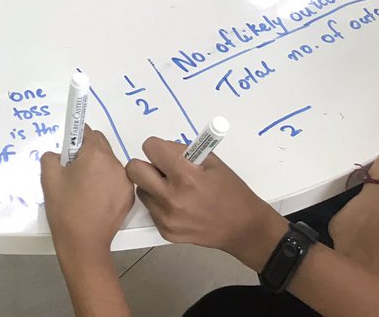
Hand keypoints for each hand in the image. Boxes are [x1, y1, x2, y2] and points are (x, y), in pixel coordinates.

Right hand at [41, 129, 133, 256]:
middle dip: (86, 151)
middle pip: (100, 144)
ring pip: (109, 162)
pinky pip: (117, 178)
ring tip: (85, 188)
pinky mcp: (129, 196)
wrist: (83, 243)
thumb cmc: (64, 209)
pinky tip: (96, 198)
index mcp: (95, 155)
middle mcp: (114, 163)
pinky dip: (107, 181)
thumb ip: (51, 156)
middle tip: (73, 171)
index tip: (68, 152)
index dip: (75, 139)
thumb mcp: (48, 178)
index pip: (86, 132)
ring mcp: (125, 180)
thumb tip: (61, 154)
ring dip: (98, 166)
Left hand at [126, 137, 287, 269]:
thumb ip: (184, 153)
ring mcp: (167, 217)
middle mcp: (172, 197)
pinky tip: (179, 206)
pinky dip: (159, 203)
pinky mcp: (165, 231)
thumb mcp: (212, 162)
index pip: (150, 148)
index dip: (158, 148)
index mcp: (186, 175)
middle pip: (134, 169)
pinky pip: (150, 208)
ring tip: (174, 189)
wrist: (243, 228)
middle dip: (147, 165)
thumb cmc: (231, 191)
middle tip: (163, 169)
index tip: (167, 154)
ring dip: (152, 185)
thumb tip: (162, 148)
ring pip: (141, 189)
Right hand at [329, 183, 378, 286]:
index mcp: (376, 274)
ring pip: (342, 262)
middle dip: (362, 280)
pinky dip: (348, 242)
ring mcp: (339, 244)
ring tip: (372, 246)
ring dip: (354, 261)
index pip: (365, 296)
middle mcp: (352, 263)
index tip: (378, 292)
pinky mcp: (333, 228)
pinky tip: (362, 231)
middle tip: (377, 267)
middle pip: (351, 281)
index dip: (372, 296)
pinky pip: (338, 243)